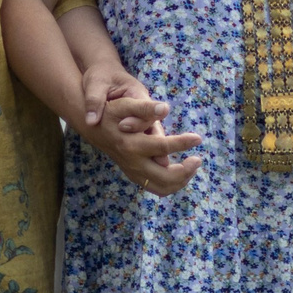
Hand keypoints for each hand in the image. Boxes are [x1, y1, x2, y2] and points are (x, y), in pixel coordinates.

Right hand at [74, 64, 204, 194]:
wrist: (94, 124)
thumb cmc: (112, 111)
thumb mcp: (126, 104)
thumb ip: (145, 108)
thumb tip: (164, 108)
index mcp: (131, 145)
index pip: (163, 148)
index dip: (183, 143)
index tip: (198, 138)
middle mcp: (133, 162)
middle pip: (165, 177)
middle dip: (185, 171)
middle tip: (197, 159)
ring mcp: (133, 171)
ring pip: (161, 187)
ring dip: (180, 180)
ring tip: (192, 165)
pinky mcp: (134, 174)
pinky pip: (156, 187)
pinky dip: (171, 183)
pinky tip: (181, 170)